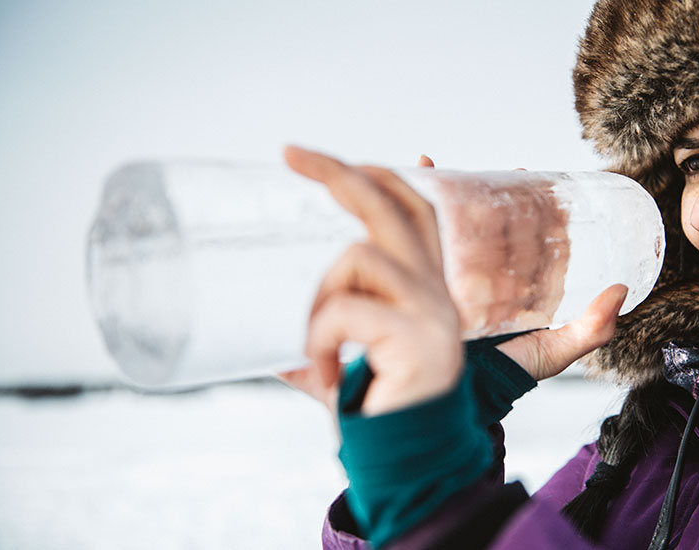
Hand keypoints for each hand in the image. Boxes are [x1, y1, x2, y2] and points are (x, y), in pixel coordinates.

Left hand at [279, 146, 462, 416]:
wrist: (408, 458)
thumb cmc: (375, 403)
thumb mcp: (344, 355)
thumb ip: (319, 333)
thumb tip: (261, 329)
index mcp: (425, 286)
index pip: (414, 210)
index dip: (381, 176)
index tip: (328, 160)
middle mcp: (437, 290)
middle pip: (391, 207)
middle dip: (339, 173)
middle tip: (289, 153)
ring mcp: (432, 310)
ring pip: (355, 258)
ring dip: (317, 300)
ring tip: (313, 349)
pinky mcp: (418, 336)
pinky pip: (344, 310)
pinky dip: (317, 340)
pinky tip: (322, 375)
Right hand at [420, 158, 626, 380]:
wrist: (457, 398)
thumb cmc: (507, 374)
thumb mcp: (552, 352)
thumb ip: (589, 329)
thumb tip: (620, 290)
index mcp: (510, 281)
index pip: (519, 232)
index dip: (529, 203)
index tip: (534, 177)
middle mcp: (478, 270)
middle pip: (484, 219)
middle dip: (489, 189)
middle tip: (503, 171)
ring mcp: (447, 269)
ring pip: (448, 219)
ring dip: (448, 188)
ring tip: (450, 168)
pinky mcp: (417, 274)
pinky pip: (409, 231)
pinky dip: (409, 197)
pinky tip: (421, 169)